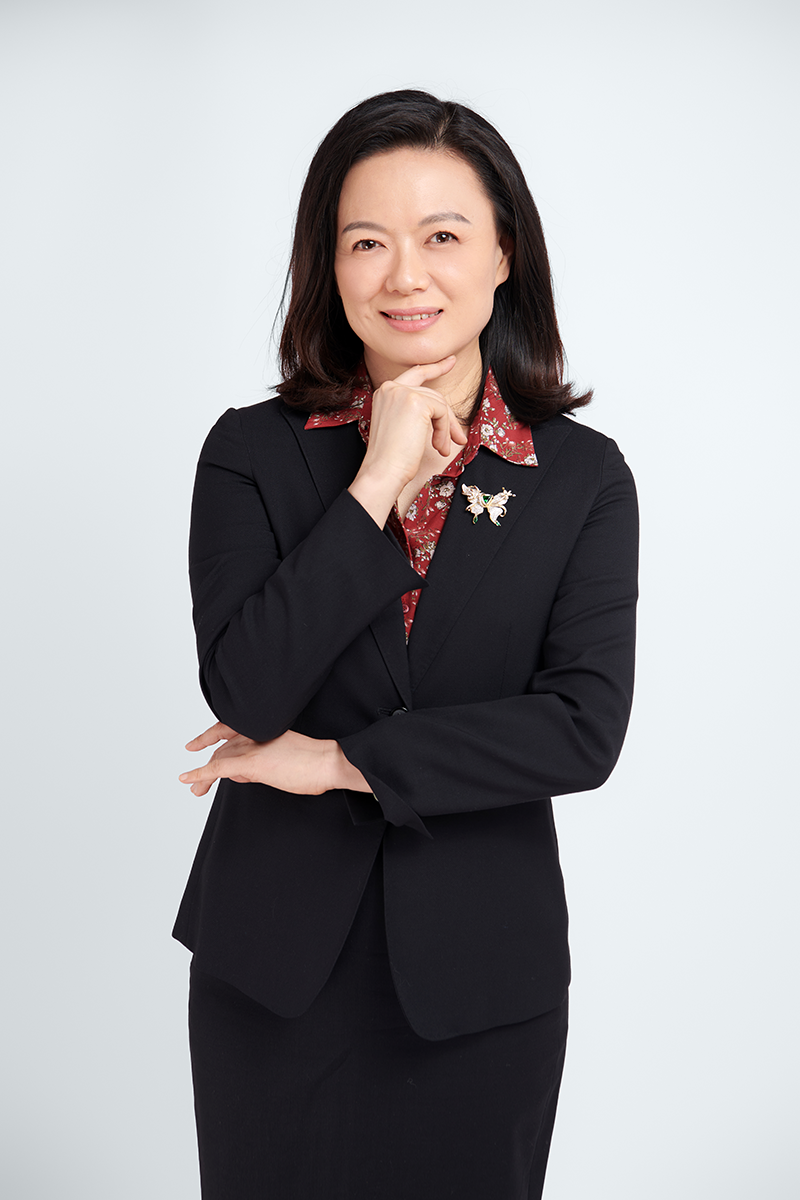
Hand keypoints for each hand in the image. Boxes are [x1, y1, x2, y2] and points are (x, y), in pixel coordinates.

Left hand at [179, 722, 368, 796]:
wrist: (329, 761)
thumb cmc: (316, 763)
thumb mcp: (285, 760)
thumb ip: (264, 763)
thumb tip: (247, 773)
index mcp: (264, 730)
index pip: (230, 731)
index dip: (210, 736)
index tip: (197, 743)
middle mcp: (255, 734)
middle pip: (223, 748)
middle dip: (207, 765)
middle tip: (195, 782)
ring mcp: (252, 747)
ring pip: (218, 758)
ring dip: (202, 775)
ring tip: (194, 789)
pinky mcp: (251, 762)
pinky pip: (218, 768)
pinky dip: (200, 774)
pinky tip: (189, 780)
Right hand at [348, 357, 466, 525]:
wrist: (383, 471)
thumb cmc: (391, 457)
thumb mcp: (401, 426)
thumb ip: (416, 412)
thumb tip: (444, 411)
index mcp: (385, 392)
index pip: (415, 373)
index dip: (435, 368)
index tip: (451, 361)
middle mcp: (391, 387)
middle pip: (432, 394)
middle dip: (449, 418)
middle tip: (458, 438)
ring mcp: (403, 392)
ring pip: (440, 404)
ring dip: (446, 429)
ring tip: (442, 449)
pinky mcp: (416, 401)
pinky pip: (442, 412)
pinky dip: (444, 431)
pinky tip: (438, 447)